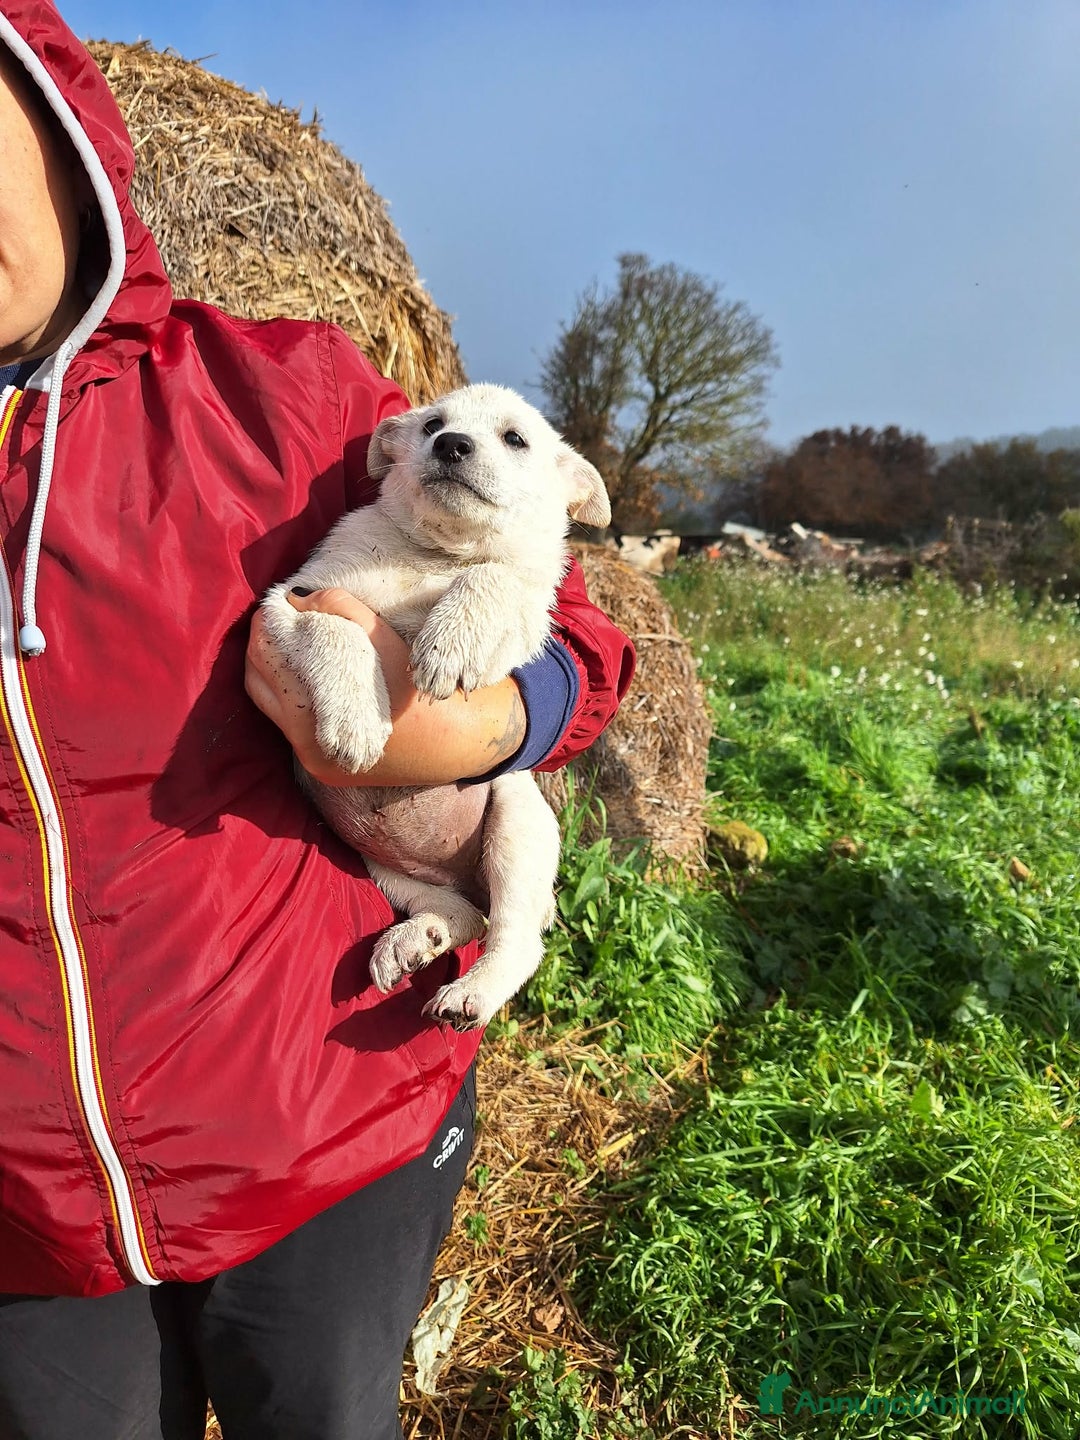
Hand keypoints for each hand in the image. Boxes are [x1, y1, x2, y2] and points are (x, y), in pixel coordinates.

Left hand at [245, 589, 526, 785]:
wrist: (458, 742)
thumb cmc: (423, 686)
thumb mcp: (384, 639)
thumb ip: (340, 609)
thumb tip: (296, 597)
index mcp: (318, 713)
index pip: (266, 659)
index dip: (265, 625)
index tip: (275, 604)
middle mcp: (309, 745)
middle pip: (258, 684)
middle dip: (263, 647)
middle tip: (276, 620)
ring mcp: (315, 761)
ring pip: (269, 708)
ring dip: (272, 674)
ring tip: (289, 644)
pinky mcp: (325, 771)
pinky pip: (291, 727)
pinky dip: (291, 698)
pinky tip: (307, 677)